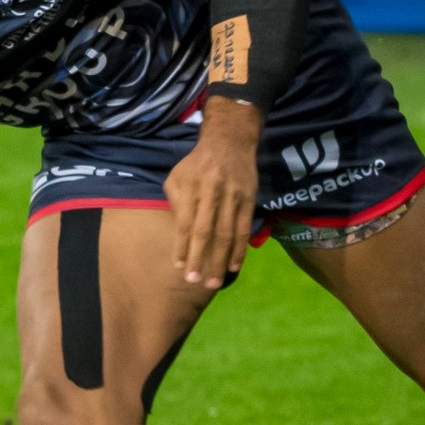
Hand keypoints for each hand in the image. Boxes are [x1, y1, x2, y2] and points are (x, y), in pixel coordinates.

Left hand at [165, 98, 262, 285]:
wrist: (229, 142)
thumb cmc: (196, 164)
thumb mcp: (177, 176)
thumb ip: (176, 203)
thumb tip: (180, 234)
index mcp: (192, 185)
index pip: (185, 221)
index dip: (182, 246)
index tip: (178, 267)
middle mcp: (213, 191)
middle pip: (206, 231)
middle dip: (200, 258)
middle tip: (194, 281)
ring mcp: (233, 196)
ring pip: (227, 234)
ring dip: (220, 260)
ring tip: (213, 282)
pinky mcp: (249, 200)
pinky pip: (244, 229)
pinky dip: (239, 250)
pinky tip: (233, 267)